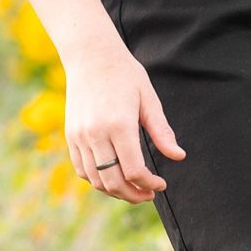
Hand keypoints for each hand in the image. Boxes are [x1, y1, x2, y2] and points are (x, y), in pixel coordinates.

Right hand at [61, 39, 184, 202]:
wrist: (90, 56)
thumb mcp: (149, 99)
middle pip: (114, 182)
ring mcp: (80, 136)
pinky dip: (97, 180)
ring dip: (115, 191)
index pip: (135, 171)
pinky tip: (113, 178)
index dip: (150, 184)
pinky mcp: (71, 136)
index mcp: (119, 125)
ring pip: (96, 180)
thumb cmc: (125, 74)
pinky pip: (82, 169)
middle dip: (134, 195)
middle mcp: (96, 134)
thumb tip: (179, 157)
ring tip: (132, 190)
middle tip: (149, 194)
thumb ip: (162, 131)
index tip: (161, 184)